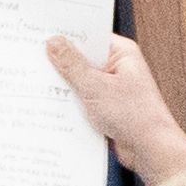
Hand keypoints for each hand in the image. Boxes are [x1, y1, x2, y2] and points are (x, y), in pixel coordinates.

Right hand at [45, 29, 185, 185]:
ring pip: (80, 81)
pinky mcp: (106, 107)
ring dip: (65, 87)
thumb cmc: (135, 116)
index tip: (40, 35)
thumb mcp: (96, 86)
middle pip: (82, 58)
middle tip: (34, 62)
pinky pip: (82, 99)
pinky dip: (71, 103)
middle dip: (61, 64)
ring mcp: (111, 88)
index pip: (89, 35)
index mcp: (121, 53)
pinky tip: (53, 106)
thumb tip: (55, 43)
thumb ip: (72, 64)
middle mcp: (117, 67)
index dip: (65, 35)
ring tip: (41, 86)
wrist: (151, 151)